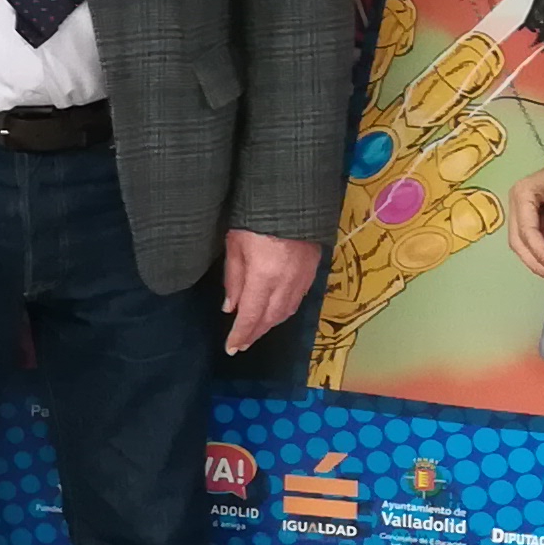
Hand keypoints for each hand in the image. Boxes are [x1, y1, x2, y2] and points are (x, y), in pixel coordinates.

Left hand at [220, 229, 323, 355]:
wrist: (293, 196)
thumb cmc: (255, 217)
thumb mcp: (235, 244)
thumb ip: (233, 278)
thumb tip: (230, 307)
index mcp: (264, 276)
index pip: (250, 315)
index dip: (240, 334)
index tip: (231, 348)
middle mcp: (286, 282)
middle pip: (270, 318)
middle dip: (255, 333)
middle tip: (242, 344)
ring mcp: (303, 277)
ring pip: (286, 311)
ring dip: (270, 324)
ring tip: (256, 331)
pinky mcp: (313, 269)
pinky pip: (298, 299)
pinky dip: (285, 311)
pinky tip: (276, 313)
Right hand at [500, 169, 543, 284]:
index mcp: (523, 193)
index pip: (526, 230)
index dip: (540, 252)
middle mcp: (518, 204)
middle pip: (519, 242)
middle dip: (536, 263)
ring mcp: (525, 213)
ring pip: (523, 246)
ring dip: (538, 263)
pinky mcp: (535, 219)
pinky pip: (534, 242)